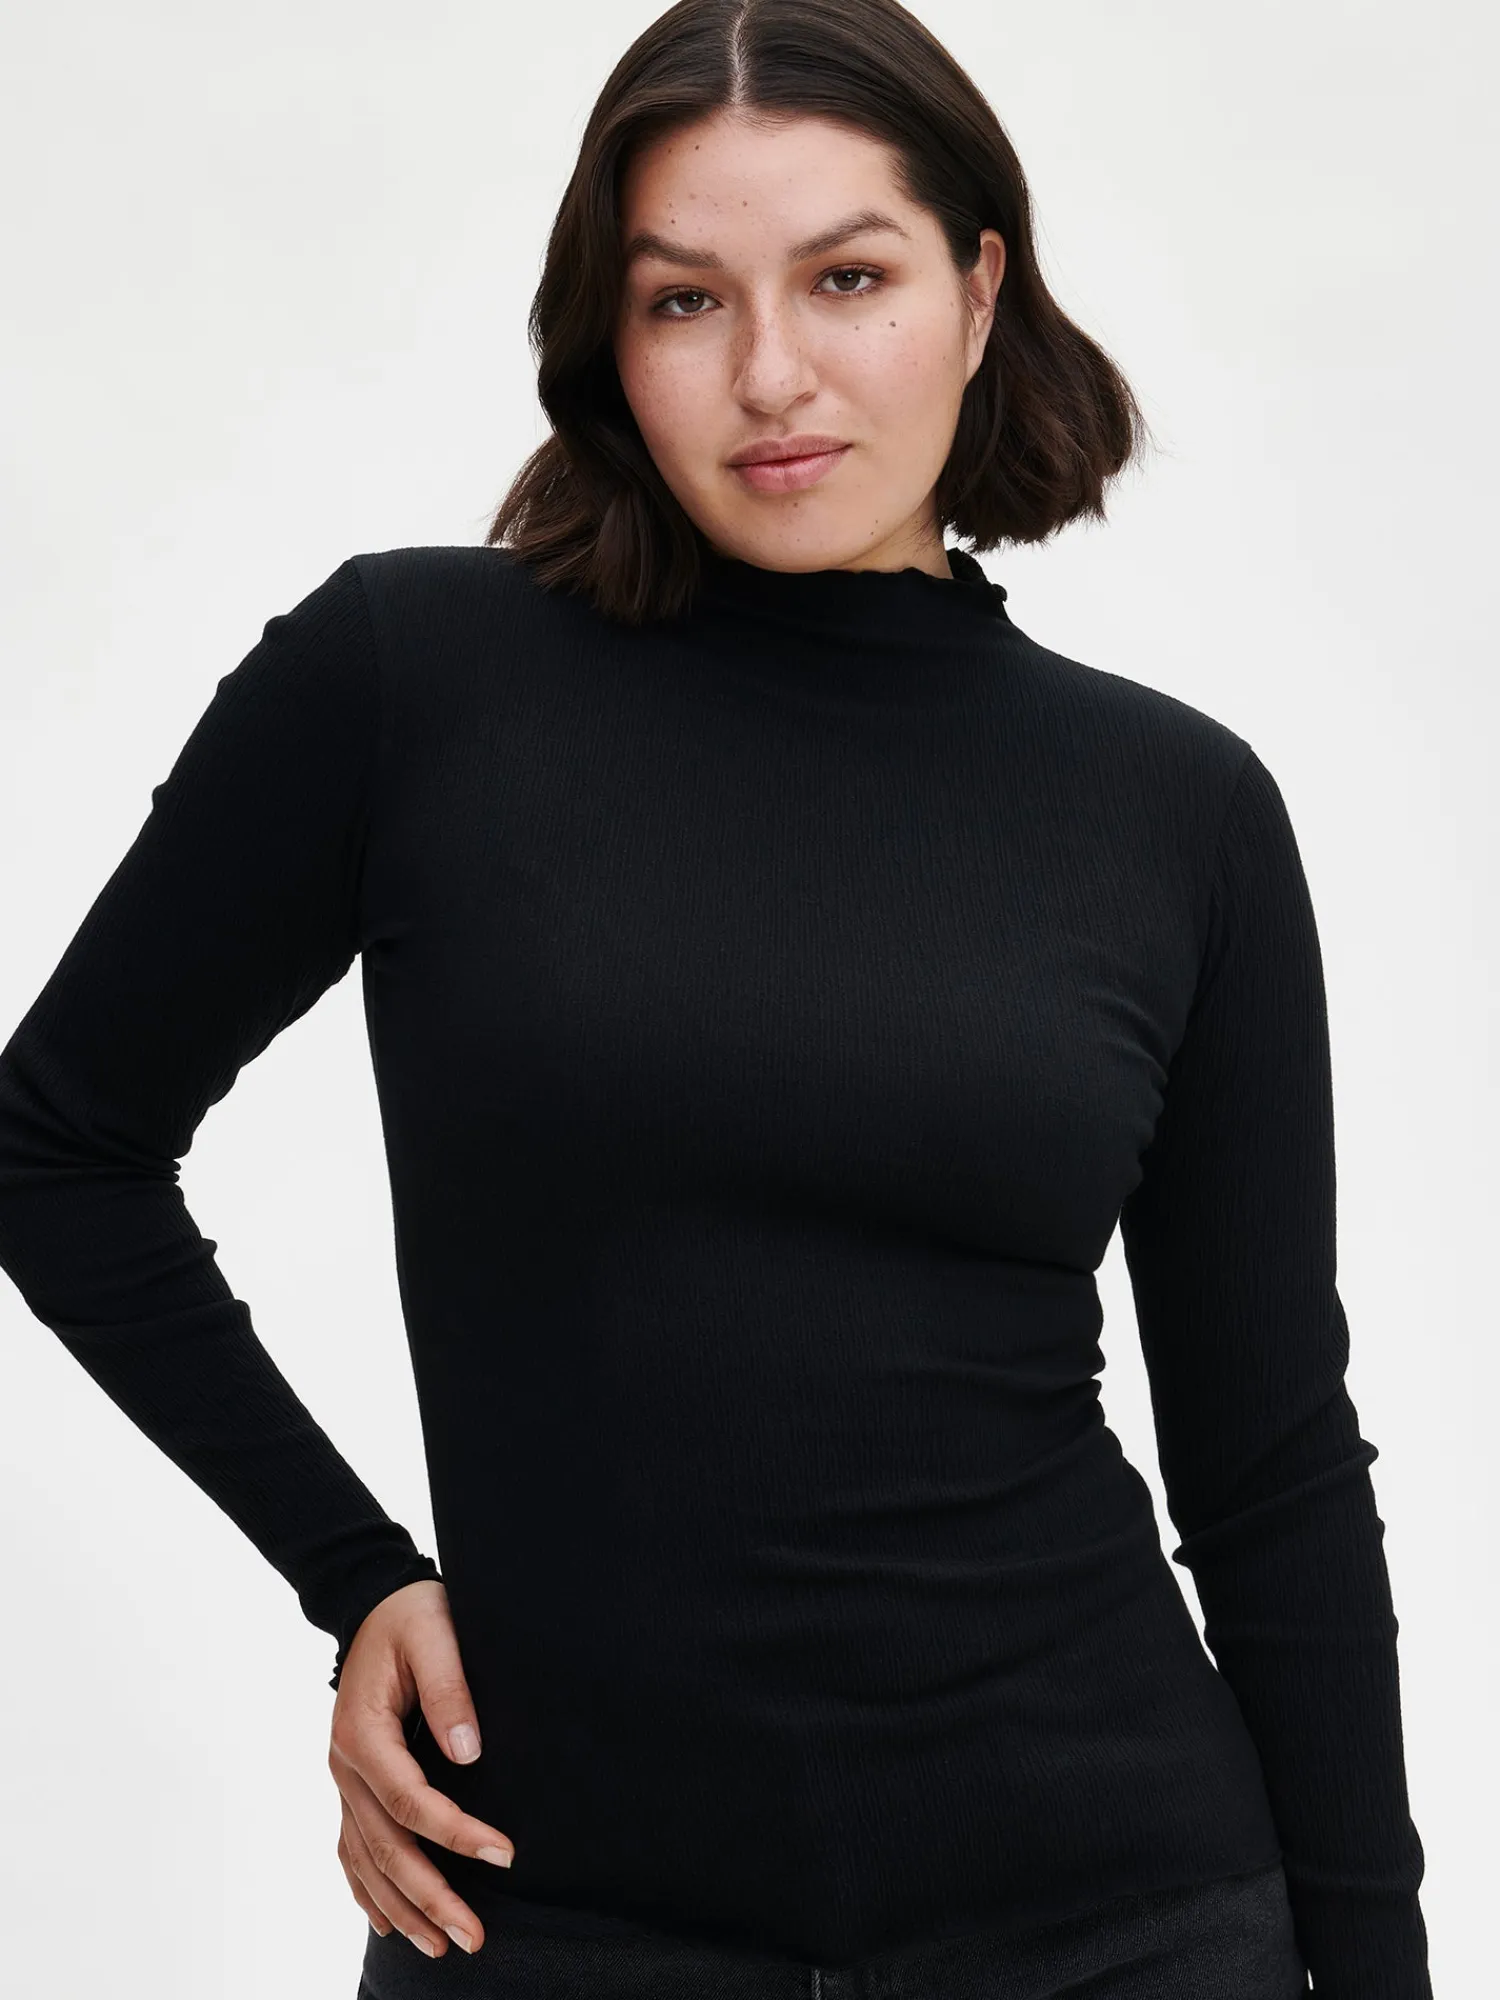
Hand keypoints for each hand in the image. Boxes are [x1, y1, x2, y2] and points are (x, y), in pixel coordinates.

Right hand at [329, 1577, 514, 1957]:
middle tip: (473, 1936)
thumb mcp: (435, 1633)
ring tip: (443, 1945)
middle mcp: (344, 1765)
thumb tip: (470, 1754)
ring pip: (365, 1860)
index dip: (456, 1833)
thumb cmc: (412, 1616)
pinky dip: (366, 1890)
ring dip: (402, 1908)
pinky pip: (350, 1849)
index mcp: (362, 1731)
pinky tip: (387, 1921)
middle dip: (430, 1896)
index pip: (410, 1800)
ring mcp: (343, 1779)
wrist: (375, 1603)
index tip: (504, 1855)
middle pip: (385, 1846)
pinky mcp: (352, 1784)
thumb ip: (450, 1690)